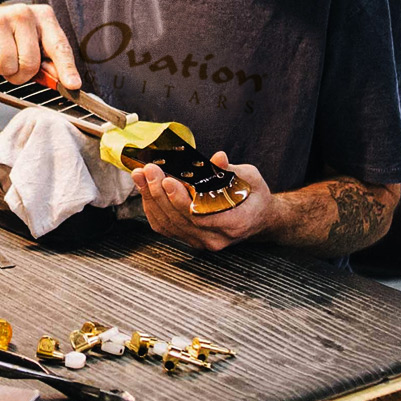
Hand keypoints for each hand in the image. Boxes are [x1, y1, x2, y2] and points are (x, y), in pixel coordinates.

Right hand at [0, 2, 81, 88]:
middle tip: (15, 66)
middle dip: (22, 74)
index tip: (73, 85)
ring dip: (4, 71)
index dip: (66, 68)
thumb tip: (65, 81)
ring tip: (0, 56)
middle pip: (31, 63)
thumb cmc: (8, 36)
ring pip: (10, 66)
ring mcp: (1, 20)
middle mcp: (24, 13)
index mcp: (44, 16)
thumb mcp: (33, 42)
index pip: (59, 46)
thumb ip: (50, 61)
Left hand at [131, 152, 278, 251]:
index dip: (181, 199)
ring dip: (151, 198)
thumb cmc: (255, 197)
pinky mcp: (189, 238)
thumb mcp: (250, 178)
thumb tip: (218, 158)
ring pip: (168, 224)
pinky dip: (152, 207)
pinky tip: (144, 189)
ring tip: (141, 175)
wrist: (259, 219)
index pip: (201, 216)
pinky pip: (165, 227)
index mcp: (235, 224)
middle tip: (150, 170)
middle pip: (180, 219)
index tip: (168, 179)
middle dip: (160, 192)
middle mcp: (216, 238)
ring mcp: (201, 241)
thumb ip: (230, 171)